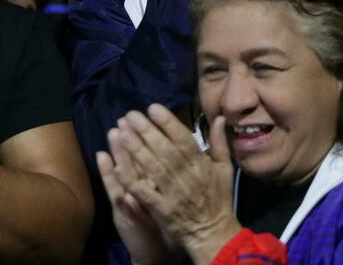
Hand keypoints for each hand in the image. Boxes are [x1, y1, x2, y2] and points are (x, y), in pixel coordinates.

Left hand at [111, 105, 240, 264]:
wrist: (213, 233)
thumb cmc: (218, 199)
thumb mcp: (225, 169)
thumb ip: (220, 143)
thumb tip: (220, 117)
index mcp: (202, 165)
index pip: (184, 140)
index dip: (168, 123)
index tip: (153, 108)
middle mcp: (187, 177)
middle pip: (165, 150)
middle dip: (146, 131)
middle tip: (130, 115)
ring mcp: (173, 194)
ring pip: (153, 168)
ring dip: (136, 150)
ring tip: (121, 132)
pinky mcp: (162, 209)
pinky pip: (144, 193)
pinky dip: (131, 180)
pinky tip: (117, 167)